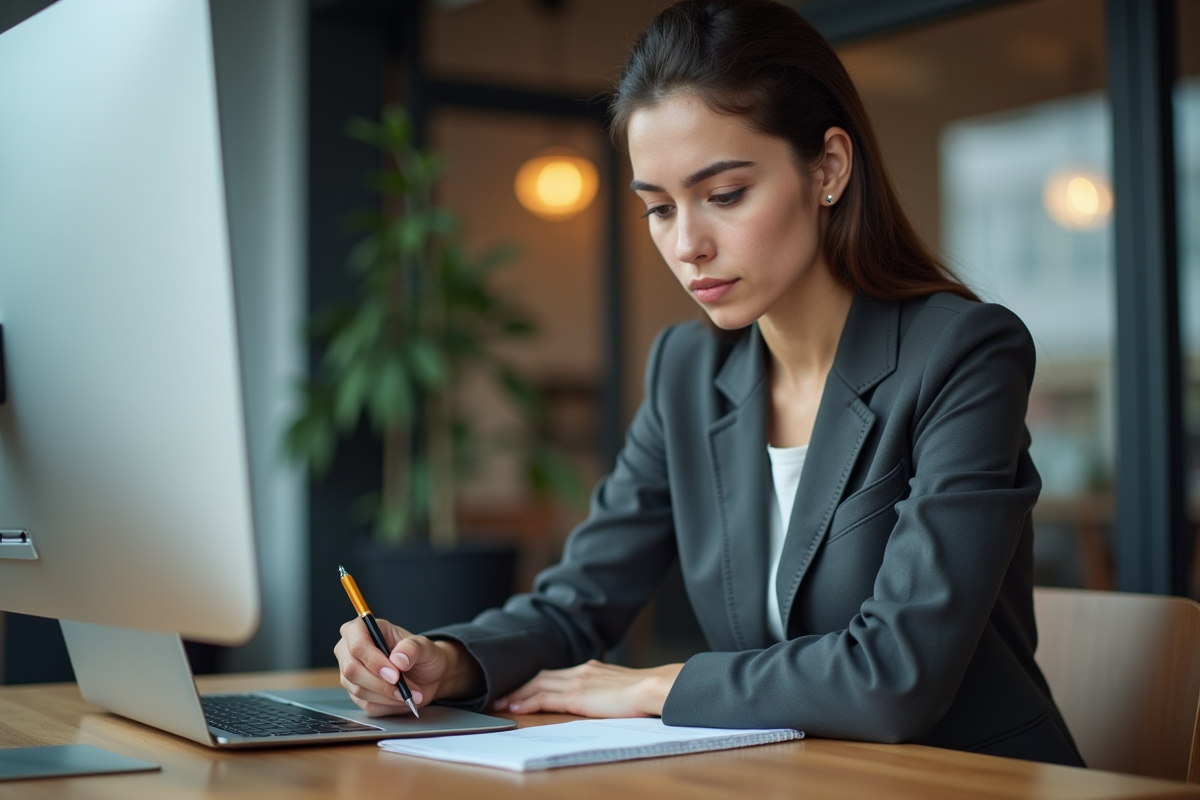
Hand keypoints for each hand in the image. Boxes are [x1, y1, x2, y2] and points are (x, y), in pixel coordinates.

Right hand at [333, 617, 480, 715]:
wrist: (427, 676)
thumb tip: (398, 659)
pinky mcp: (356, 694)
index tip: (395, 674)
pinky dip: (388, 704)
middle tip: (404, 688)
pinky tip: (402, 698)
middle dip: (380, 683)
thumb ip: (412, 649)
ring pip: (359, 690)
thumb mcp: (425, 646)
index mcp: (362, 628)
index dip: (374, 661)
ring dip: (388, 695)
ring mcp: (350, 673)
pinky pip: (367, 704)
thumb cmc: (422, 655)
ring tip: (409, 693)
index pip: (357, 644)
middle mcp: (350, 650)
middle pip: (352, 670)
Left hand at [492, 660, 682, 717]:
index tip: (523, 689)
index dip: (537, 681)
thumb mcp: (623, 687)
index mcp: (592, 669)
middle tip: (503, 695)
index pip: (557, 674)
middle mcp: (582, 670)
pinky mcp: (576, 695)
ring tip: (501, 703)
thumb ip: (609, 690)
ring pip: (537, 684)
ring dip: (517, 694)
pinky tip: (515, 709)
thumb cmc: (646, 692)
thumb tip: (607, 700)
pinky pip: (543, 697)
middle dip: (521, 685)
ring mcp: (578, 681)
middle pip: (542, 676)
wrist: (653, 688)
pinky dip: (526, 702)